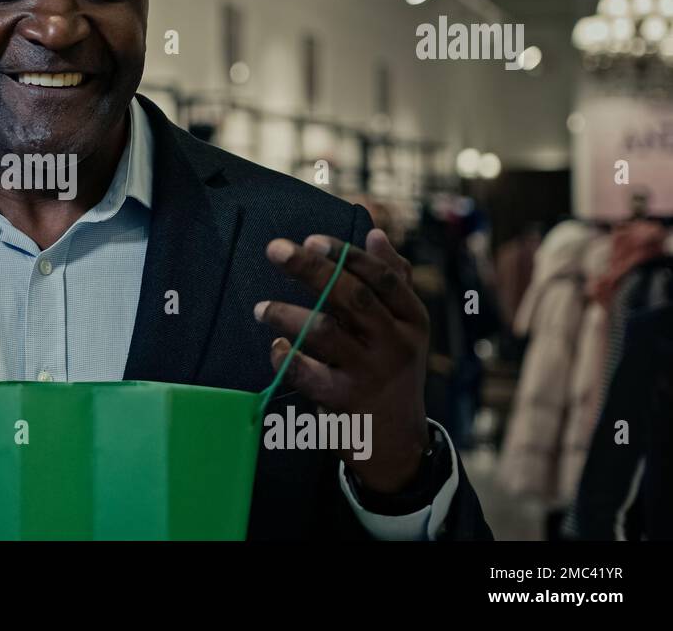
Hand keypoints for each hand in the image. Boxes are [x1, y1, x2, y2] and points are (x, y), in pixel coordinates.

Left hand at [256, 228, 429, 494]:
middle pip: (353, 297)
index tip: (312, 238)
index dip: (348, 255)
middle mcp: (395, 344)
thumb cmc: (391, 369)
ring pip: (326, 332)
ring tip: (261, 308)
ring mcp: (370, 373)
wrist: (396, 440)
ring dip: (288, 314)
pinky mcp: (345, 401)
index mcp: (411, 319)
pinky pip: (310, 376)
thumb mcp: (404, 327)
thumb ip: (393, 281)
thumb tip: (376, 232)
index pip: (383, 278)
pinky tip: (276, 347)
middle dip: (312, 268)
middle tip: (275, 249)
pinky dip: (288, 359)